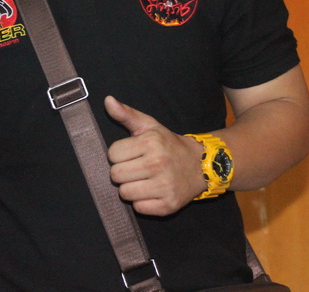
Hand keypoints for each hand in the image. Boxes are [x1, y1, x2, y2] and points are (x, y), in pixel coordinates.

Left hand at [105, 96, 206, 215]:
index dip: (120, 154)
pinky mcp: (168, 205)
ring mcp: (164, 186)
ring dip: (131, 188)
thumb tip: (107, 100)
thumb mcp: (150, 126)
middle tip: (137, 168)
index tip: (133, 153)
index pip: (112, 154)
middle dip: (123, 172)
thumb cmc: (168, 144)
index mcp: (151, 142)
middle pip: (116, 175)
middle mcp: (158, 163)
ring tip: (144, 180)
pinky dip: (143, 202)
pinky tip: (152, 192)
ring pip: (125, 194)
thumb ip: (126, 113)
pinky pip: (139, 208)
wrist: (201, 165)